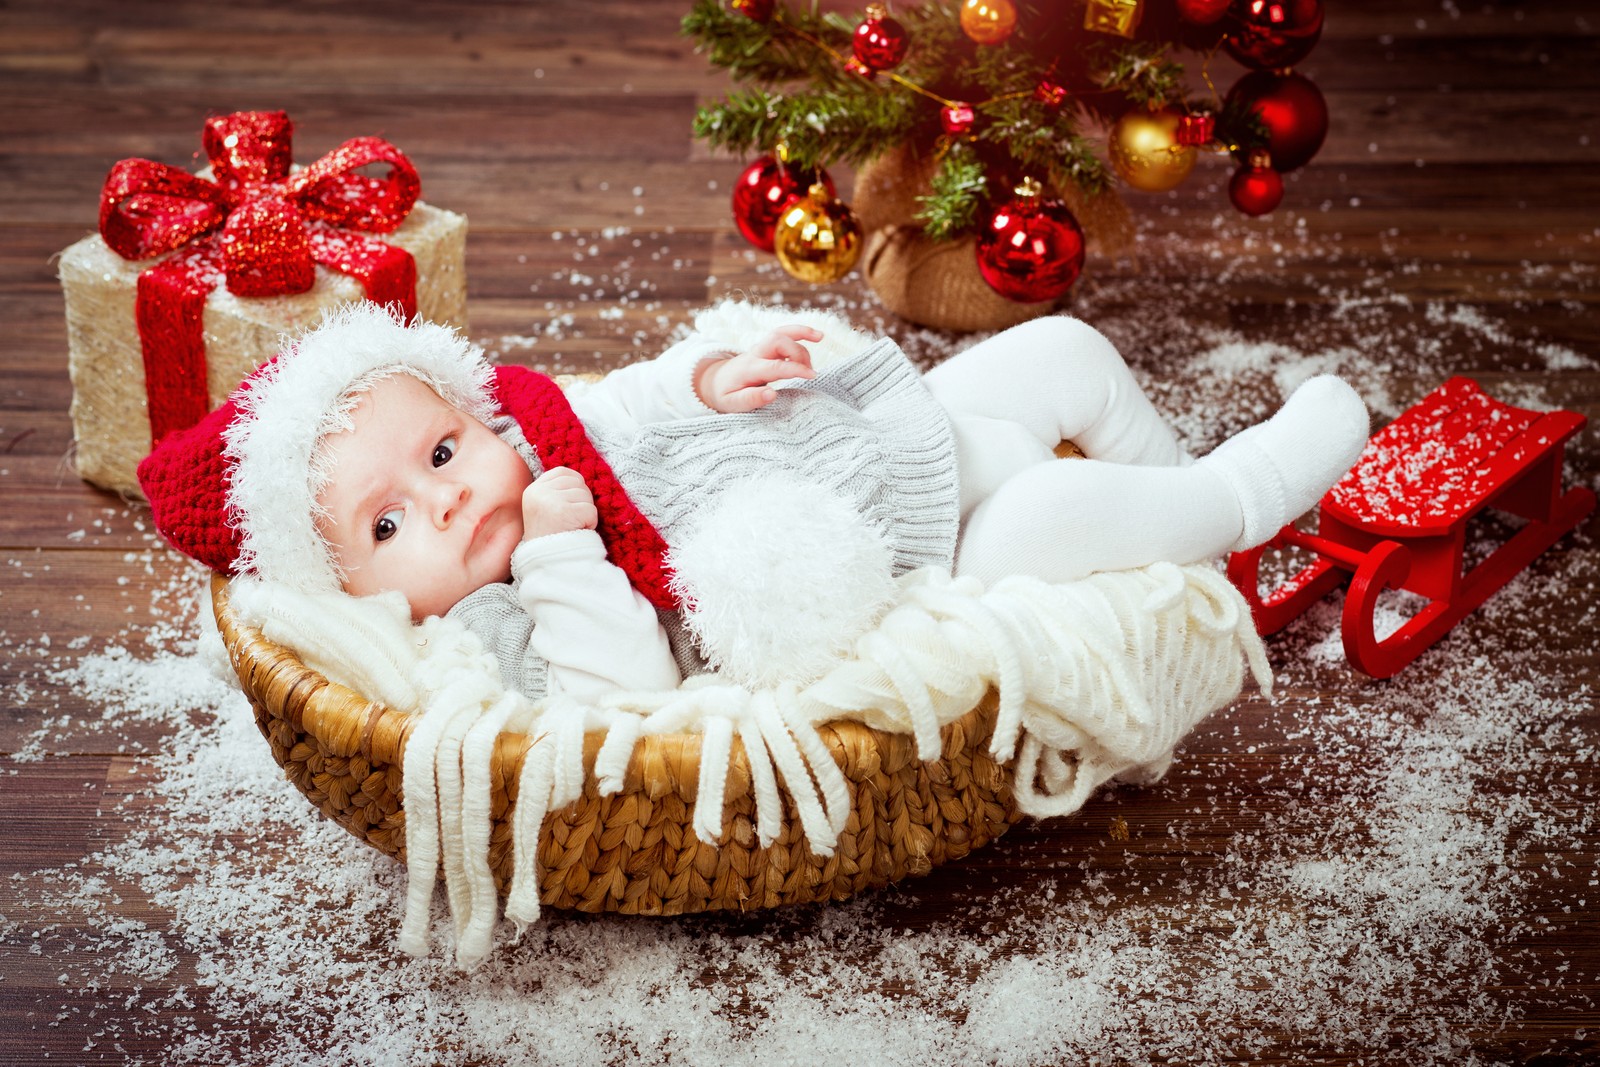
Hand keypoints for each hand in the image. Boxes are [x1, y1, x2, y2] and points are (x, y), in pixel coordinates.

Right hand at [521, 467, 596, 539]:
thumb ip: (555, 491)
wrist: (546, 563)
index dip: (575, 484)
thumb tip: (579, 478)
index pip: (562, 472)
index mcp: (533, 490)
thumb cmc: (550, 537)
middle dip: (581, 500)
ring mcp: (551, 501)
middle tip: (571, 520)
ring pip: (586, 496)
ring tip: (572, 527)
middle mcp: (539, 492)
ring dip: (586, 513)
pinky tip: (577, 532)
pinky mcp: (565, 512)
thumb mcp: (543, 508)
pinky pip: (591, 511)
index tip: (573, 502)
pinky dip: (590, 523)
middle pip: (578, 482)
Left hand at [694, 325, 820, 412]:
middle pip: (777, 340)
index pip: (774, 366)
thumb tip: (771, 394)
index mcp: (748, 369)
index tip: (811, 376)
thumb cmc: (725, 395)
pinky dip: (800, 332)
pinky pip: (784, 334)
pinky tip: (816, 335)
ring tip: (820, 338)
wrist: (714, 381)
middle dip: (798, 351)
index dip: (795, 369)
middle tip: (810, 371)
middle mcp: (755, 354)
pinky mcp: (767, 348)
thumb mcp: (732, 403)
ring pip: (781, 332)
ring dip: (801, 333)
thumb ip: (751, 399)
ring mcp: (761, 348)